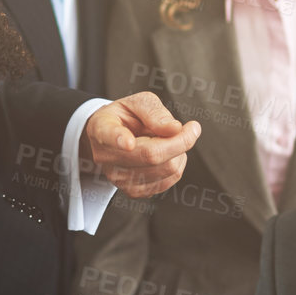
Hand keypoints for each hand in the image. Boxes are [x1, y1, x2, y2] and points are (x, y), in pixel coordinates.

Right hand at [81, 93, 201, 197]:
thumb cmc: (126, 118)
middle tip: (192, 128)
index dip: (119, 139)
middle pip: (151, 155)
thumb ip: (154, 112)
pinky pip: (170, 179)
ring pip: (167, 169)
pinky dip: (177, 163)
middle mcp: (107, 157)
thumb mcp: (137, 103)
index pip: (109, 135)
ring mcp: (118, 178)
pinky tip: (167, 154)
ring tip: (168, 140)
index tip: (129, 142)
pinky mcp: (133, 191)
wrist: (111, 140)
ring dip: (179, 152)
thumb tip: (174, 129)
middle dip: (181, 141)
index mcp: (102, 128)